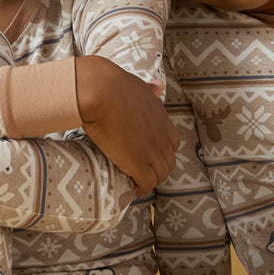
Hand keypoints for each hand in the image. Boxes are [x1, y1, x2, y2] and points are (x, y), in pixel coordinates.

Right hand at [76, 55, 178, 196]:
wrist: (101, 92)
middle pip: (168, 162)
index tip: (150, 155)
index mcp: (161, 117)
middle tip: (144, 173)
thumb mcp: (137, 84)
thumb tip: (158, 85)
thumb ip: (149, 89)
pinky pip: (146, 184)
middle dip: (158, 169)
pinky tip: (134, 190)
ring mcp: (151, 150)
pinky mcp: (137, 163)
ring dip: (150, 180)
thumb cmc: (112, 85)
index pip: (172, 142)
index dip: (162, 151)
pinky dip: (142, 189)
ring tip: (138, 183)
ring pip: (160, 175)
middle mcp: (160, 135)